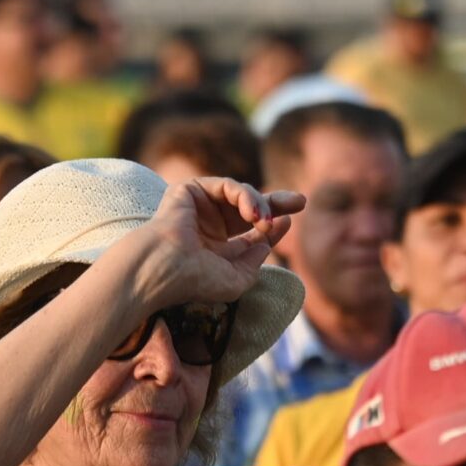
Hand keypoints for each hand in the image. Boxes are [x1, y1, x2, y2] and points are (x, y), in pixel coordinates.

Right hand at [129, 176, 304, 308]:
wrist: (166, 269)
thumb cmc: (196, 280)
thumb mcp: (238, 278)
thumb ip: (257, 258)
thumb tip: (272, 234)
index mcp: (217, 247)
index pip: (252, 231)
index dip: (273, 225)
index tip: (288, 222)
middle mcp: (208, 225)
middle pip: (250, 207)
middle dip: (276, 203)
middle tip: (300, 201)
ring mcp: (198, 206)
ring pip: (240, 195)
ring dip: (260, 205)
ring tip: (264, 220)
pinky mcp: (189, 190)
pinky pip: (226, 185)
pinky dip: (244, 196)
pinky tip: (251, 214)